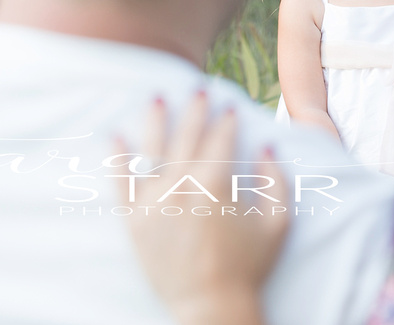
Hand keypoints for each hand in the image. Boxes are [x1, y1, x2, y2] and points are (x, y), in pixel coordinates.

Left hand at [114, 91, 288, 324]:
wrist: (211, 306)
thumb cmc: (248, 266)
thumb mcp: (278, 222)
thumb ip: (276, 180)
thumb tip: (268, 146)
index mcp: (216, 183)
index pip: (221, 139)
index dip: (228, 120)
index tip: (231, 106)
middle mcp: (182, 186)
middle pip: (188, 137)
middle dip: (195, 110)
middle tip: (198, 89)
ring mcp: (154, 202)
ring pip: (152, 151)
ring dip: (155, 121)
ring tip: (156, 98)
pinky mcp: (134, 221)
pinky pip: (121, 184)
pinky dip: (117, 159)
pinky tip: (115, 137)